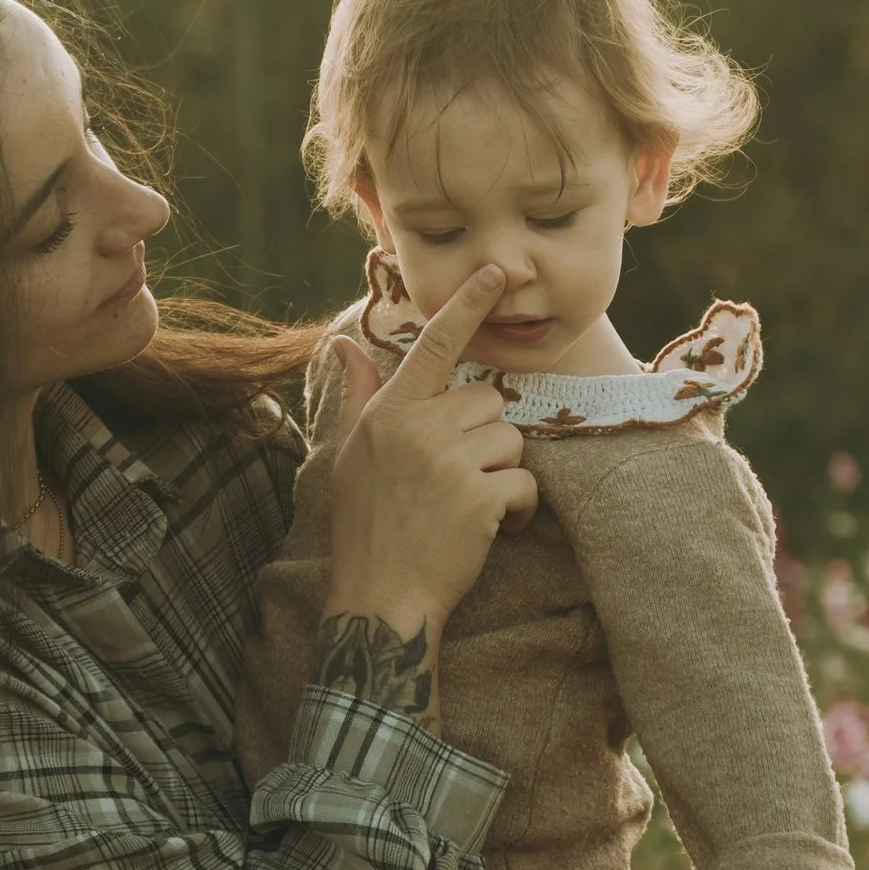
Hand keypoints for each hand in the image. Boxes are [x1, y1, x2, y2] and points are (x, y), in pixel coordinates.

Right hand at [323, 264, 537, 642]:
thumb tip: (343, 341)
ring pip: (510, 441)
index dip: (467, 304)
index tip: (495, 270)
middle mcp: (418, 428)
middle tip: (457, 479)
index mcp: (389, 412)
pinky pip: (525, 484)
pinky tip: (492, 530)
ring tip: (467, 507)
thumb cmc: (365, 527)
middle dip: (485, 438)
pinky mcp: (480, 496)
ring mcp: (449, 461)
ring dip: (502, 475)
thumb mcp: (352, 454)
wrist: (380, 598)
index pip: (435, 345)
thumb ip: (359, 394)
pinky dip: (519, 510)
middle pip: (487, 401)